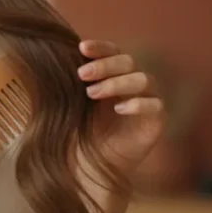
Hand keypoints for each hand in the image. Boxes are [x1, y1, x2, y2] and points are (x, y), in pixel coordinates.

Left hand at [76, 40, 166, 175]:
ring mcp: (149, 99)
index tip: (82, 48)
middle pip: (128, 61)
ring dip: (116, 83)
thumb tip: (54, 55)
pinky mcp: (157, 120)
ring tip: (91, 93)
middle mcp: (134, 82)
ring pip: (143, 79)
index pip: (113, 51)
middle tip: (82, 74)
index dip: (100, 47)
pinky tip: (118, 109)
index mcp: (114, 74)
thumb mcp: (72, 102)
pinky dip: (138, 104)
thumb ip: (70, 81)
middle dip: (104, 65)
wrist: (92, 164)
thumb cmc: (81, 129)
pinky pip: (155, 105)